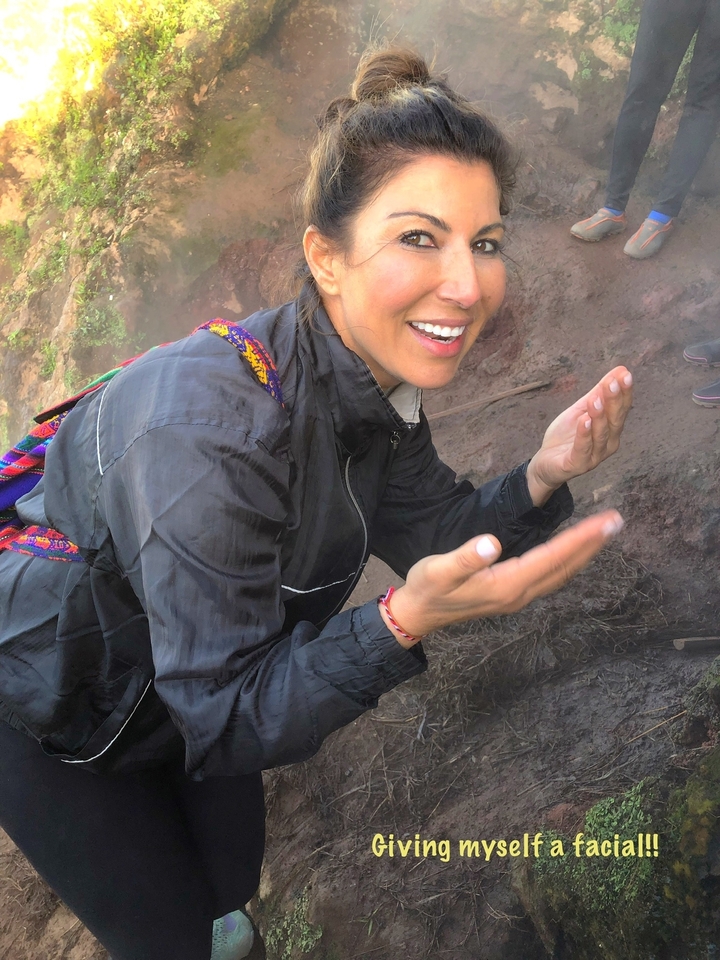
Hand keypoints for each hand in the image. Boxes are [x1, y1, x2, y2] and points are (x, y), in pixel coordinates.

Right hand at [379, 510, 623, 646]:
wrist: (418, 614)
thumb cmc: (427, 587)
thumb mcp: (440, 569)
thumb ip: (466, 557)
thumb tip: (492, 542)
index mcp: (506, 584)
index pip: (552, 557)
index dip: (581, 538)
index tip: (605, 522)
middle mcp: (519, 593)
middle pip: (564, 567)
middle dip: (592, 544)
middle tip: (617, 522)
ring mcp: (517, 597)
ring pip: (560, 573)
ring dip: (584, 553)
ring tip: (602, 534)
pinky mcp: (512, 595)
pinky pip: (550, 577)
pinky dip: (567, 561)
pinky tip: (572, 552)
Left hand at [526, 367, 632, 506]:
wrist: (545, 462)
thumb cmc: (566, 437)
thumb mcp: (581, 410)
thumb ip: (598, 392)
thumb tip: (620, 370)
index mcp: (611, 430)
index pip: (622, 409)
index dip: (624, 392)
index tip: (624, 374)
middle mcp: (608, 444)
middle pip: (614, 421)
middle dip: (614, 401)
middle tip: (613, 382)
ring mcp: (594, 457)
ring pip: (600, 435)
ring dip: (599, 416)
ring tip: (596, 399)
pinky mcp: (577, 465)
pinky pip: (582, 450)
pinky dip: (584, 435)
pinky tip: (584, 420)